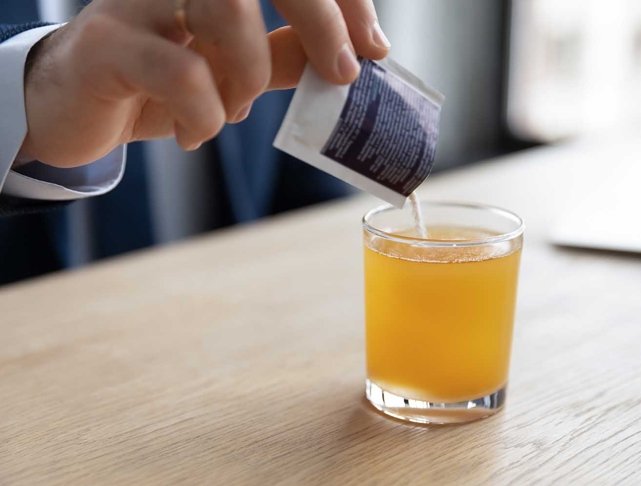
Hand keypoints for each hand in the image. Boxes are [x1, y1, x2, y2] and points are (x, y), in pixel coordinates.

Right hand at [19, 0, 389, 167]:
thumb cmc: (158, 81)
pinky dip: (206, 114)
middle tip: (343, 72)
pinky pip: (180, 71)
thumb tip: (350, 58)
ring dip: (249, 74)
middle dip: (318, 18)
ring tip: (237, 110)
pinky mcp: (107, 43)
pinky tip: (195, 134)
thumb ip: (283, 56)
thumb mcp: (231, 68)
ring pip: (222, 10)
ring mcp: (137, 1)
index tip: (375, 47)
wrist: (76, 109)